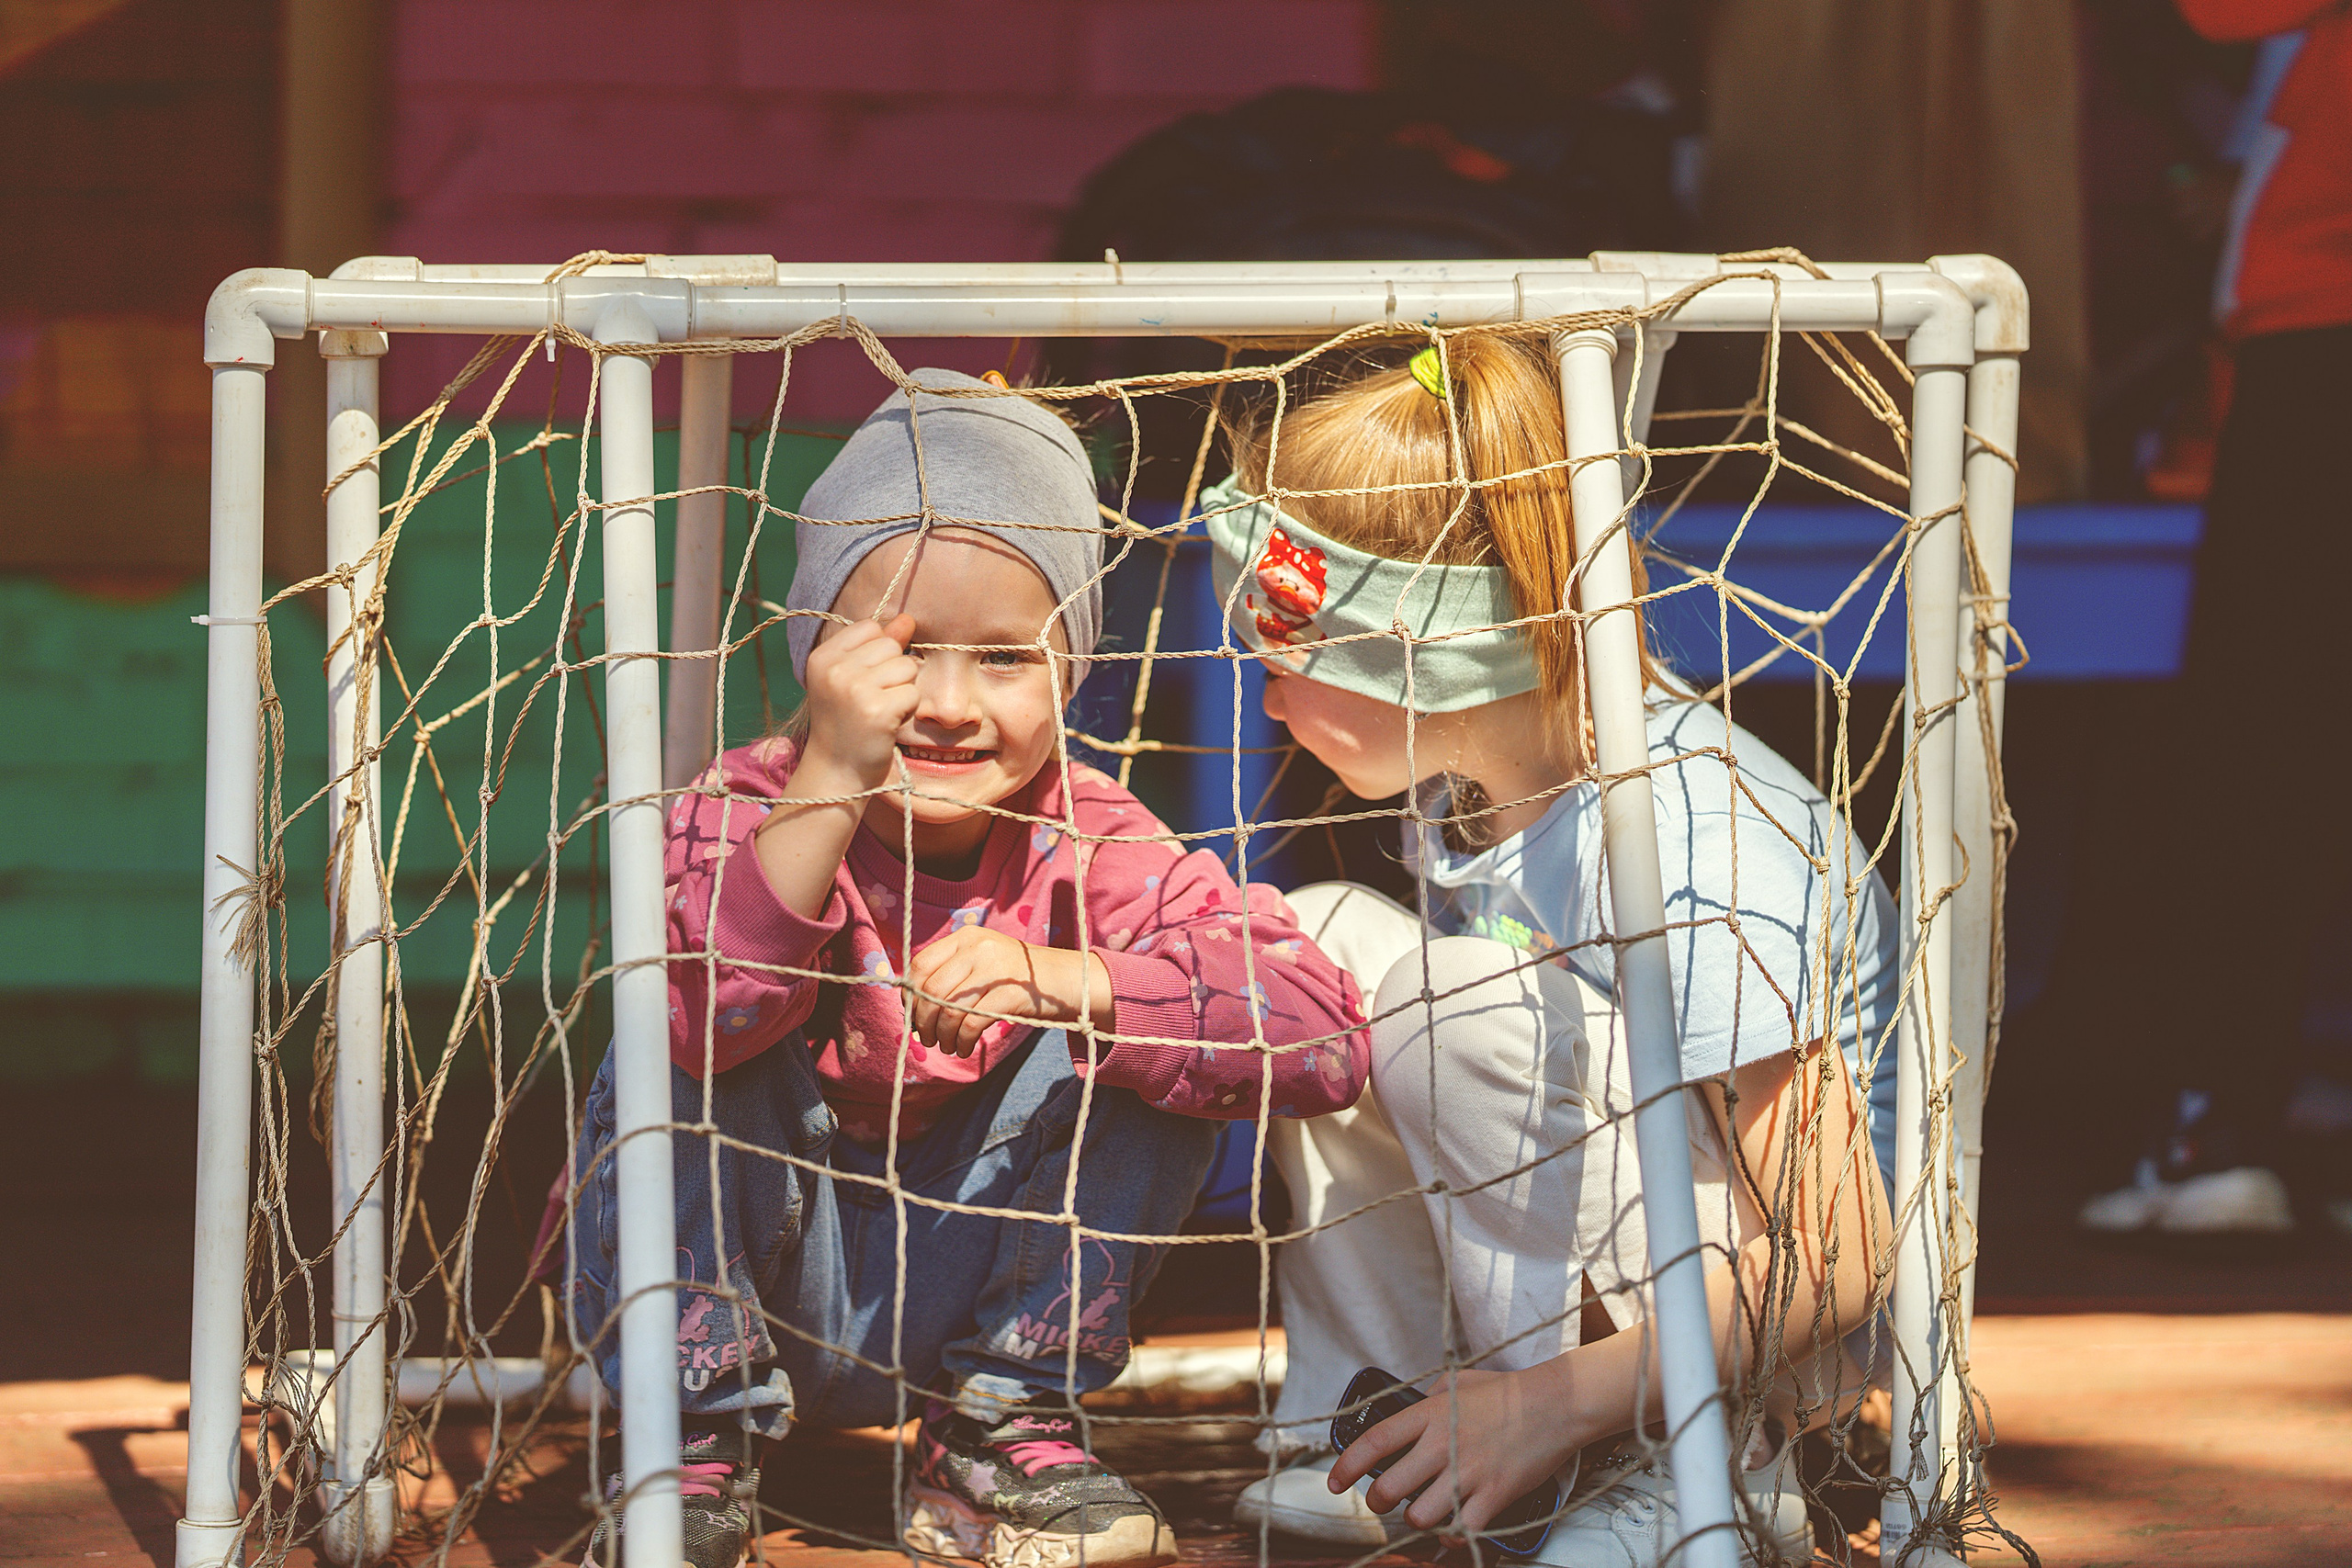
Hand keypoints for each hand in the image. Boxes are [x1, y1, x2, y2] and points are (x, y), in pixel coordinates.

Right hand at [800, 613, 919, 791]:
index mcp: (822, 657)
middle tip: (872, 701)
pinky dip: (907, 710)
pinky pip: (913, 693)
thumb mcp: (853, 679)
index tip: (862, 681)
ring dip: (902, 691)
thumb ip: (879, 645)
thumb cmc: (847, 723)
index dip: (877, 653)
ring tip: (880, 712)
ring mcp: (855, 690)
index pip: (870, 627)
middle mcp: (835, 670)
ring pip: (906, 667)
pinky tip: (887, 724)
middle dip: (893, 673)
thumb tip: (907, 619)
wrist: (837, 772)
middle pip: (892, 646)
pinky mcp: (877, 711)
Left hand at [903, 925, 1114, 1056]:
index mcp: (966, 937)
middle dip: (924, 1021)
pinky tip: (965, 1048)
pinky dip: (963, 1042)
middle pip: (932, 990)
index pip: (921, 964)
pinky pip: (971, 1024)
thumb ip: (951, 972)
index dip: (911, 995)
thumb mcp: (982, 960)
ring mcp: (994, 969)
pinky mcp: (1009, 994)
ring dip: (943, 1035)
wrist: (1063, 979)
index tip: (914, 1015)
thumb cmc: (1015, 977)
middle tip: (928, 1038)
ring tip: (948, 1046)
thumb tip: (912, 1005)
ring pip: (949, 1010)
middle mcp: (977, 948)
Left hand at [1326, 1366, 1577, 1538]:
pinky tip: (1454, 1527)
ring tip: (1421, 1512)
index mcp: (1430, 1413)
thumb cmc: (1508, 1391)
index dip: (1346, 1466)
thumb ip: (1431, 1396)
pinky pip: (1461, 1529)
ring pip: (1419, 1516)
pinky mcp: (1494, 1495)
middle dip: (1377, 1501)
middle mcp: (1442, 1444)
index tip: (1335, 1482)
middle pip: (1388, 1487)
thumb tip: (1414, 1407)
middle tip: (1381, 1501)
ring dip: (1415, 1519)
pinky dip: (1453, 1535)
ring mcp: (1468, 1472)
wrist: (1555, 1404)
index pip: (1374, 1442)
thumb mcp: (1460, 1381)